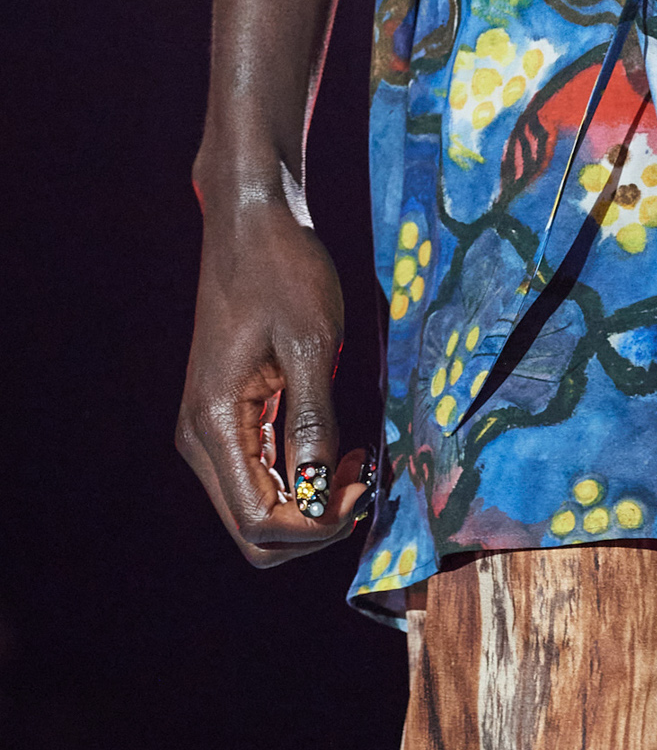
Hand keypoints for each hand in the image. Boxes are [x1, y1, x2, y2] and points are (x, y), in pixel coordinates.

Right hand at [176, 193, 369, 565]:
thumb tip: (319, 494)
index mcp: (214, 423)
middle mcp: (200, 437)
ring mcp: (208, 428)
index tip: (363, 489)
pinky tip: (337, 451)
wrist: (252, 221)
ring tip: (356, 464)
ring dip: (307, 502)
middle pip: (251, 529)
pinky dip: (297, 477)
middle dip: (312, 523)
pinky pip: (258, 472)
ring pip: (254, 506)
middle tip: (363, 481)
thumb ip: (312, 422)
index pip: (257, 521)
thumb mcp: (310, 343)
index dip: (314, 526)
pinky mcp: (224, 414)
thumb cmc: (284, 270)